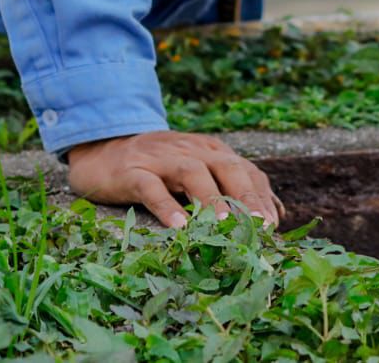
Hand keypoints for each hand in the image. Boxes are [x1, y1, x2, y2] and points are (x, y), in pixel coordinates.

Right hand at [66, 131, 284, 228]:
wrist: (102, 149)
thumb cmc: (158, 168)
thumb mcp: (199, 170)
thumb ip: (233, 187)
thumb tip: (276, 212)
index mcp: (211, 151)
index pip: (245, 170)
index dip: (262, 196)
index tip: (274, 226)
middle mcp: (192, 150)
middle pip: (226, 167)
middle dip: (246, 196)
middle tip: (260, 226)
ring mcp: (161, 159)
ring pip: (193, 173)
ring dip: (212, 199)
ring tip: (224, 226)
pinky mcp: (133, 171)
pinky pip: (151, 187)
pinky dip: (166, 206)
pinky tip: (178, 228)